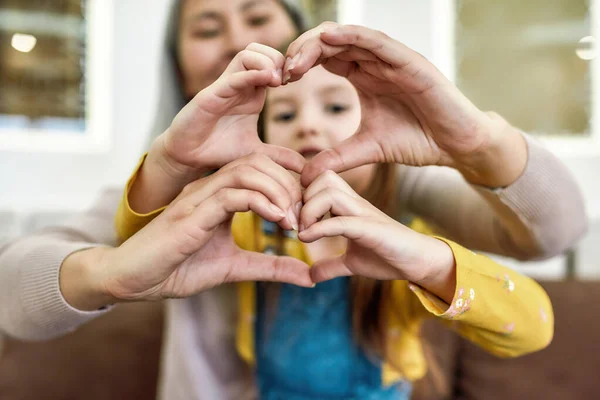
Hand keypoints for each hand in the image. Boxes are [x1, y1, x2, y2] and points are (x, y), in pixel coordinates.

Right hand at [101, 154, 309, 302]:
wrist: (132, 280)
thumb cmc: (176, 269)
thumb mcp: (235, 267)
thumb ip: (269, 267)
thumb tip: (307, 276)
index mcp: (219, 195)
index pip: (260, 170)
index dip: (289, 187)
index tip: (304, 217)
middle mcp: (210, 188)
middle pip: (258, 163)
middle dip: (288, 186)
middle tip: (303, 218)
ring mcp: (199, 197)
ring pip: (247, 170)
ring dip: (278, 192)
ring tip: (292, 220)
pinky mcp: (191, 213)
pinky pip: (232, 193)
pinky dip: (261, 202)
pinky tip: (276, 220)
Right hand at [161, 42, 303, 175]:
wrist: (188, 158)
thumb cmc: (218, 150)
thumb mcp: (256, 152)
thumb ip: (278, 155)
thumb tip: (304, 166)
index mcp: (251, 93)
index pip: (271, 62)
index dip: (286, 67)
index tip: (297, 83)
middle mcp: (239, 85)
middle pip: (260, 50)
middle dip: (278, 58)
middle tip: (288, 79)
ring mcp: (224, 88)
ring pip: (246, 54)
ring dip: (266, 62)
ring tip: (277, 81)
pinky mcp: (210, 96)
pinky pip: (232, 77)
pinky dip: (250, 75)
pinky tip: (268, 81)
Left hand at [283, 23, 526, 187]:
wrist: (456, 147)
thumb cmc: (417, 141)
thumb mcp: (366, 149)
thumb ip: (335, 158)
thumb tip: (304, 175)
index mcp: (363, 76)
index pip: (324, 58)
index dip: (299, 64)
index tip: (277, 82)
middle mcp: (375, 63)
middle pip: (330, 44)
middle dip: (301, 52)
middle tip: (280, 71)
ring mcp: (393, 60)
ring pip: (349, 38)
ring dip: (319, 43)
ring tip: (295, 57)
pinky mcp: (411, 63)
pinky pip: (378, 42)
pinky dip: (353, 36)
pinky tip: (329, 37)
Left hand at [297, 170, 455, 302]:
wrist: (418, 263)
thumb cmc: (388, 257)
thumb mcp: (351, 263)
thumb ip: (330, 265)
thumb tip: (311, 275)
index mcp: (349, 205)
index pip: (319, 181)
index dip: (300, 196)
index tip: (292, 220)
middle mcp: (355, 203)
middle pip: (322, 178)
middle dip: (302, 198)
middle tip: (295, 223)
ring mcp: (363, 213)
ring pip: (329, 192)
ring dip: (309, 211)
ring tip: (303, 232)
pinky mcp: (370, 228)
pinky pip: (340, 221)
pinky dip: (319, 228)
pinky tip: (307, 239)